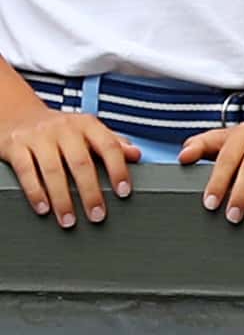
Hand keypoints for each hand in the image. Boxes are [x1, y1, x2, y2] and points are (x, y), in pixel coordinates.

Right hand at [3, 107, 137, 227]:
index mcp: (87, 124)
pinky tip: (43, 208)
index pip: (109, 146)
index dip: (118, 170)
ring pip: (53, 171)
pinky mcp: (16, 146)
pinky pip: (27, 172)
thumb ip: (111, 142)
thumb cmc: (59, 128)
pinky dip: (35, 192)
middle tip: (97, 215)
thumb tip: (136, 155)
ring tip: (69, 220)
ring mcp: (39, 137)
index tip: (124, 192)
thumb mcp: (87, 130)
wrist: (19, 115)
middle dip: (91, 192)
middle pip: (81, 163)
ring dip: (63, 199)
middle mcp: (65, 129)